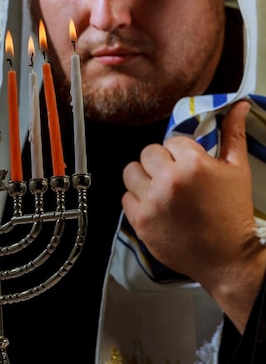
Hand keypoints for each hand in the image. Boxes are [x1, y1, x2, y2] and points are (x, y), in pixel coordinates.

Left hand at [122, 101, 265, 332]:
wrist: (227, 259)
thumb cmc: (233, 214)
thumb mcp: (238, 170)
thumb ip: (233, 134)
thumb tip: (238, 105)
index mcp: (193, 164)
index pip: (172, 140)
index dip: (182, 153)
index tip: (190, 166)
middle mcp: (168, 181)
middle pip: (148, 152)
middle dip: (161, 162)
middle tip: (175, 177)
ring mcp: (151, 202)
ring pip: (131, 171)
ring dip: (144, 178)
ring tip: (160, 189)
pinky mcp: (140, 221)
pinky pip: (125, 197)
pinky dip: (137, 200)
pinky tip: (155, 206)